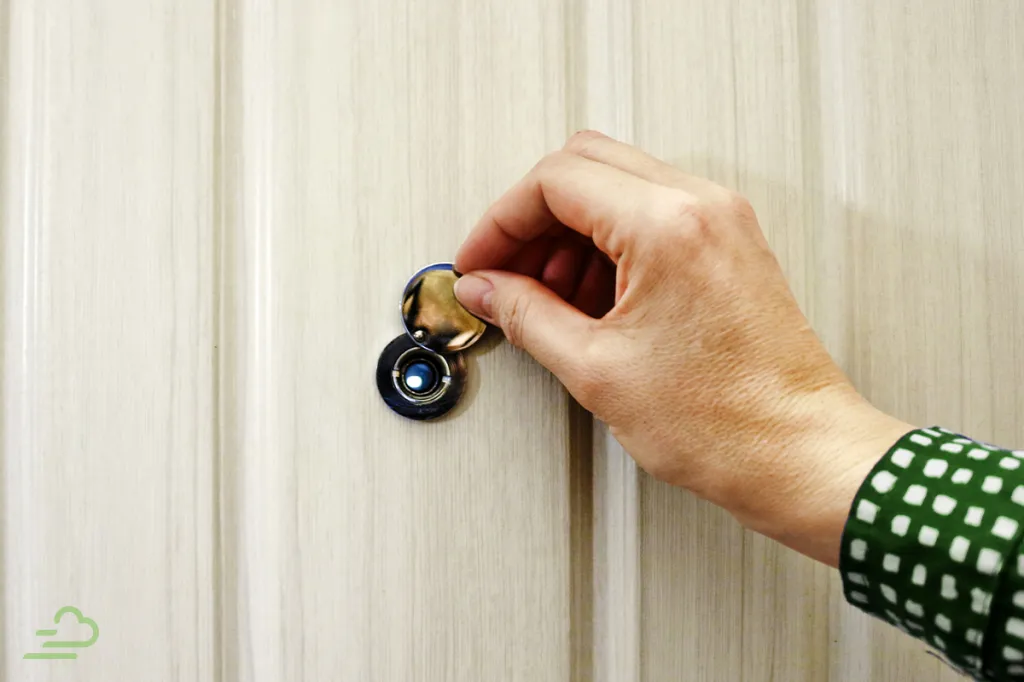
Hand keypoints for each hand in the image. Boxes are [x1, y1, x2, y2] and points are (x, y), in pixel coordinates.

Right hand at [453, 131, 910, 565]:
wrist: (802, 455)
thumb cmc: (728, 425)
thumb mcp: (598, 370)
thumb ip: (526, 316)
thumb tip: (487, 290)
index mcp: (667, 225)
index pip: (554, 181)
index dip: (500, 222)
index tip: (479, 262)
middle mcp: (700, 206)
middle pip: (583, 168)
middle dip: (530, 221)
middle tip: (504, 276)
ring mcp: (721, 222)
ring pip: (616, 188)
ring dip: (568, 234)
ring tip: (547, 301)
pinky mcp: (729, 246)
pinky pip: (651, 217)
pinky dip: (608, 246)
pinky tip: (589, 302)